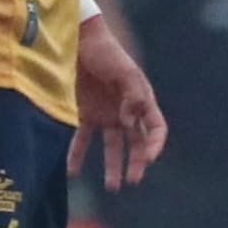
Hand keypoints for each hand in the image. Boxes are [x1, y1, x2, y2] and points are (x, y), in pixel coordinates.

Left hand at [72, 15, 166, 191]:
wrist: (77, 40)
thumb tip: (132, 121)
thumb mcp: (123, 71)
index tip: (148, 159)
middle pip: (136, 143)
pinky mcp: (84, 113)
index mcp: (141, 101)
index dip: (155, 145)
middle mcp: (126, 112)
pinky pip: (81, 139)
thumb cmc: (105, 52)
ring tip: (112, 187)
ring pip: (112, 146)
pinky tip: (71, 172)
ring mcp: (105, 114)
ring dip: (113, 166)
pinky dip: (76, 155)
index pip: (156, 129)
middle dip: (136, 162)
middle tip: (132, 180)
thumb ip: (132, 95)